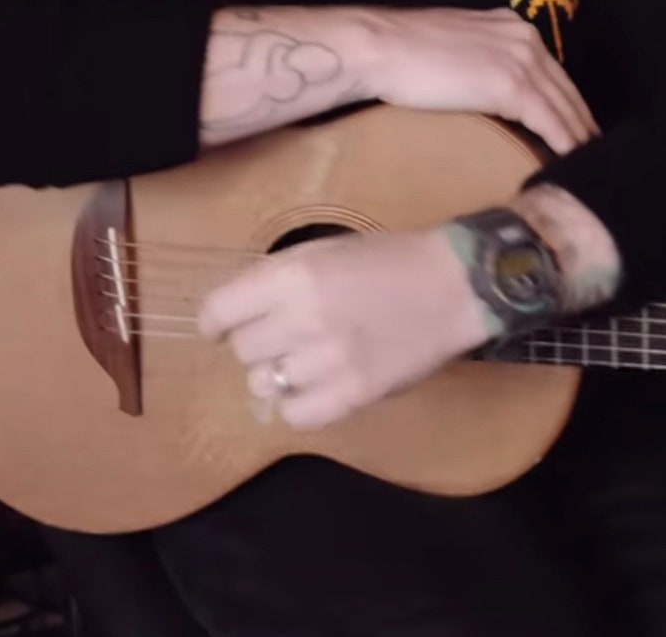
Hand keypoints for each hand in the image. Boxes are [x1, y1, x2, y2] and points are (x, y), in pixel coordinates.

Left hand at [196, 228, 489, 430]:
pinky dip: (298, 403)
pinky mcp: (352, 394)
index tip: (218, 328)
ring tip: (306, 358)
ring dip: (278, 372)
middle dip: (257, 341)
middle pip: (242, 349)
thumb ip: (278, 278)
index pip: (219, 311)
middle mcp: (303, 318)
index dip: (214, 322)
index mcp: (294, 275)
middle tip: (284, 334)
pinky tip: (315, 386)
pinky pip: (295, 414)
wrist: (451, 286)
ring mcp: (328, 360)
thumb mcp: (324, 250)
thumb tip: (235, 312)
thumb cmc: (386, 261)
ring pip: (264, 383)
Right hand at [363, 7, 598, 155]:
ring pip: (564, 107)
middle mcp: (524, 38)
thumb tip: (482, 88)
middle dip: (582, 124)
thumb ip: (478, 62)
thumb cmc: (401, 52)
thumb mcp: (453, 48)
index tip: (576, 129)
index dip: (567, 104)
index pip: (552, 73)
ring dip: (580, 139)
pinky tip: (572, 163)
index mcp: (511, 27)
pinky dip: (565, 144)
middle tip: (594, 155)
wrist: (379, 47)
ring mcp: (521, 60)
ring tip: (589, 167)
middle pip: (566, 90)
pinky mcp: (511, 85)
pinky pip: (550, 122)